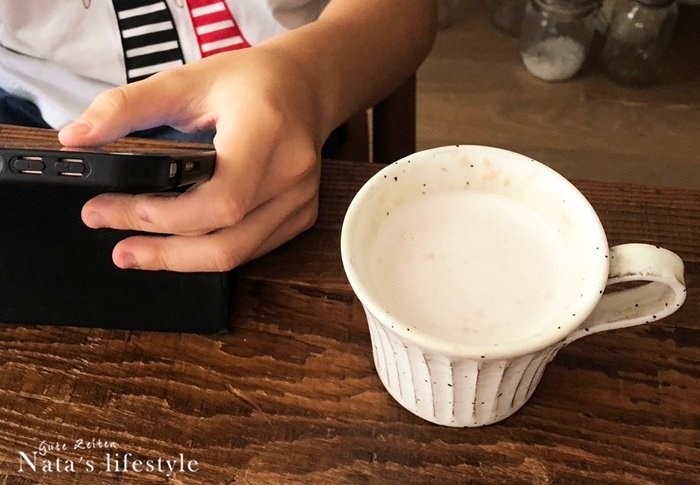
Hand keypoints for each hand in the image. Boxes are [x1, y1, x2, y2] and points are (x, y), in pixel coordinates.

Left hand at [59, 47, 322, 271]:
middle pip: (228, 241)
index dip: (168, 218)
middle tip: (118, 249)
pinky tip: (179, 246)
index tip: (117, 210)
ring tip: (137, 253)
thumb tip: (76, 137)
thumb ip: (126, 106)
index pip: (222, 200)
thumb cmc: (248, 82)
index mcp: (266, 132)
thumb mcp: (185, 80)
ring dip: (183, 261)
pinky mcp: (301, 214)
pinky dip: (210, 252)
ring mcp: (300, 199)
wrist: (303, 86)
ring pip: (239, 254)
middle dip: (166, 253)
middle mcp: (291, 172)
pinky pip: (252, 249)